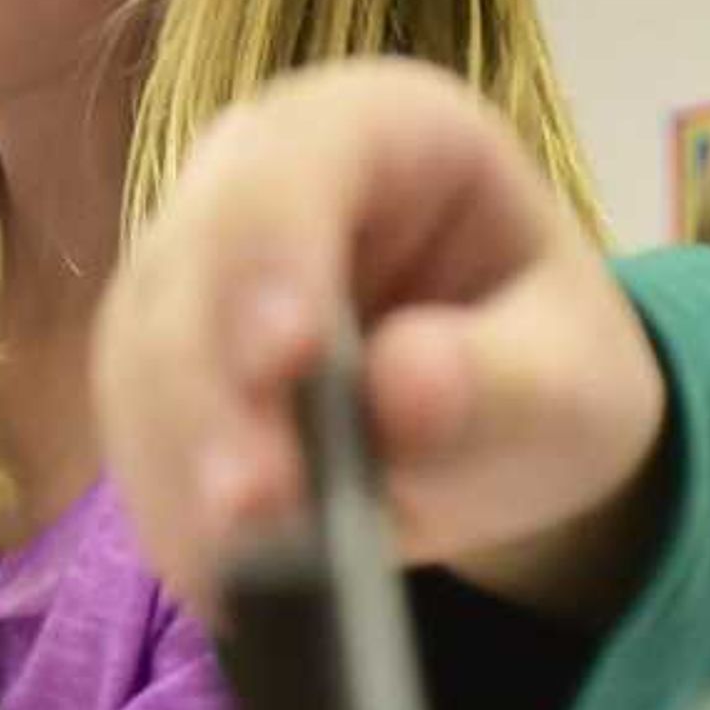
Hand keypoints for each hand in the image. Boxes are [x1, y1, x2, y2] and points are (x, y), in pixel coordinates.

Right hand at [92, 58, 670, 619]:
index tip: (286, 357)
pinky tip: (227, 580)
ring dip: (182, 466)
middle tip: (258, 506)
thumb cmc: (550, 370)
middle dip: (213, 389)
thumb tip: (403, 389)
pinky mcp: (157, 370)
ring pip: (142, 351)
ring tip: (248, 570)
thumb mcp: (575, 385)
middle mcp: (260, 177)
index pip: (296, 159)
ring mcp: (192, 271)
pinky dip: (174, 512)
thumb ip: (503, 385)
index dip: (274, 249)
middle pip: (193, 258)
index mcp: (385, 129)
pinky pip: (134, 435)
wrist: (501, 426)